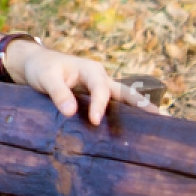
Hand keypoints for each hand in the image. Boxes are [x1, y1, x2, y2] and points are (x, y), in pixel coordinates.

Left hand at [8, 41, 164, 123]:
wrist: (36, 64)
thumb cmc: (42, 68)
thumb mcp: (45, 78)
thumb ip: (57, 93)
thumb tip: (71, 112)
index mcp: (90, 70)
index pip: (101, 89)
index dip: (100, 105)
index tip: (95, 121)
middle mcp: (101, 78)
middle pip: (125, 92)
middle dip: (142, 104)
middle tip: (160, 118)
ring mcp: (101, 88)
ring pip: (123, 100)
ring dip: (138, 111)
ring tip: (158, 126)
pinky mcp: (96, 98)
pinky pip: (114, 107)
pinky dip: (124, 117)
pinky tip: (132, 132)